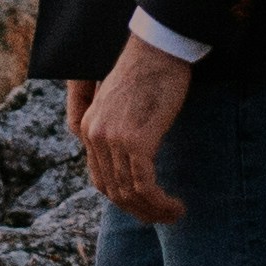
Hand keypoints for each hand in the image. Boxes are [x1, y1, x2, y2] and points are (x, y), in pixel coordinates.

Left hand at [75, 36, 194, 223]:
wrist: (158, 49)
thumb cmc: (148, 72)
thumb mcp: (122, 103)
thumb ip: (119, 129)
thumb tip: (132, 155)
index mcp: (89, 128)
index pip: (100, 179)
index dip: (123, 199)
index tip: (146, 206)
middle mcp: (95, 136)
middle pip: (113, 191)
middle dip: (140, 211)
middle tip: (163, 217)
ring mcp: (113, 140)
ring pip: (130, 193)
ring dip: (154, 211)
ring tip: (174, 214)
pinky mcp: (136, 141)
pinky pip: (145, 185)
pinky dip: (160, 202)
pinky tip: (176, 205)